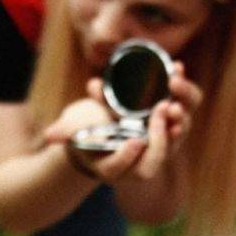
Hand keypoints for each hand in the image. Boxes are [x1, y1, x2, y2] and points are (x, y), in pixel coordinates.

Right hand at [42, 62, 202, 184]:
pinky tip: (176, 66)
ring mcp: (161, 138)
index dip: (133, 157)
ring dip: (180, 108)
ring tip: (173, 85)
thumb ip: (64, 131)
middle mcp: (144, 157)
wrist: (100, 121)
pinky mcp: (171, 118)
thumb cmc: (84, 128)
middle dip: (163, 135)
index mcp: (120, 166)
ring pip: (180, 130)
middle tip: (162, 109)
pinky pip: (184, 106)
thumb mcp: (73, 128)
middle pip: (161, 155)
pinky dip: (183, 87)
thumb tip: (50, 135)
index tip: (135, 140)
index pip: (133, 169)